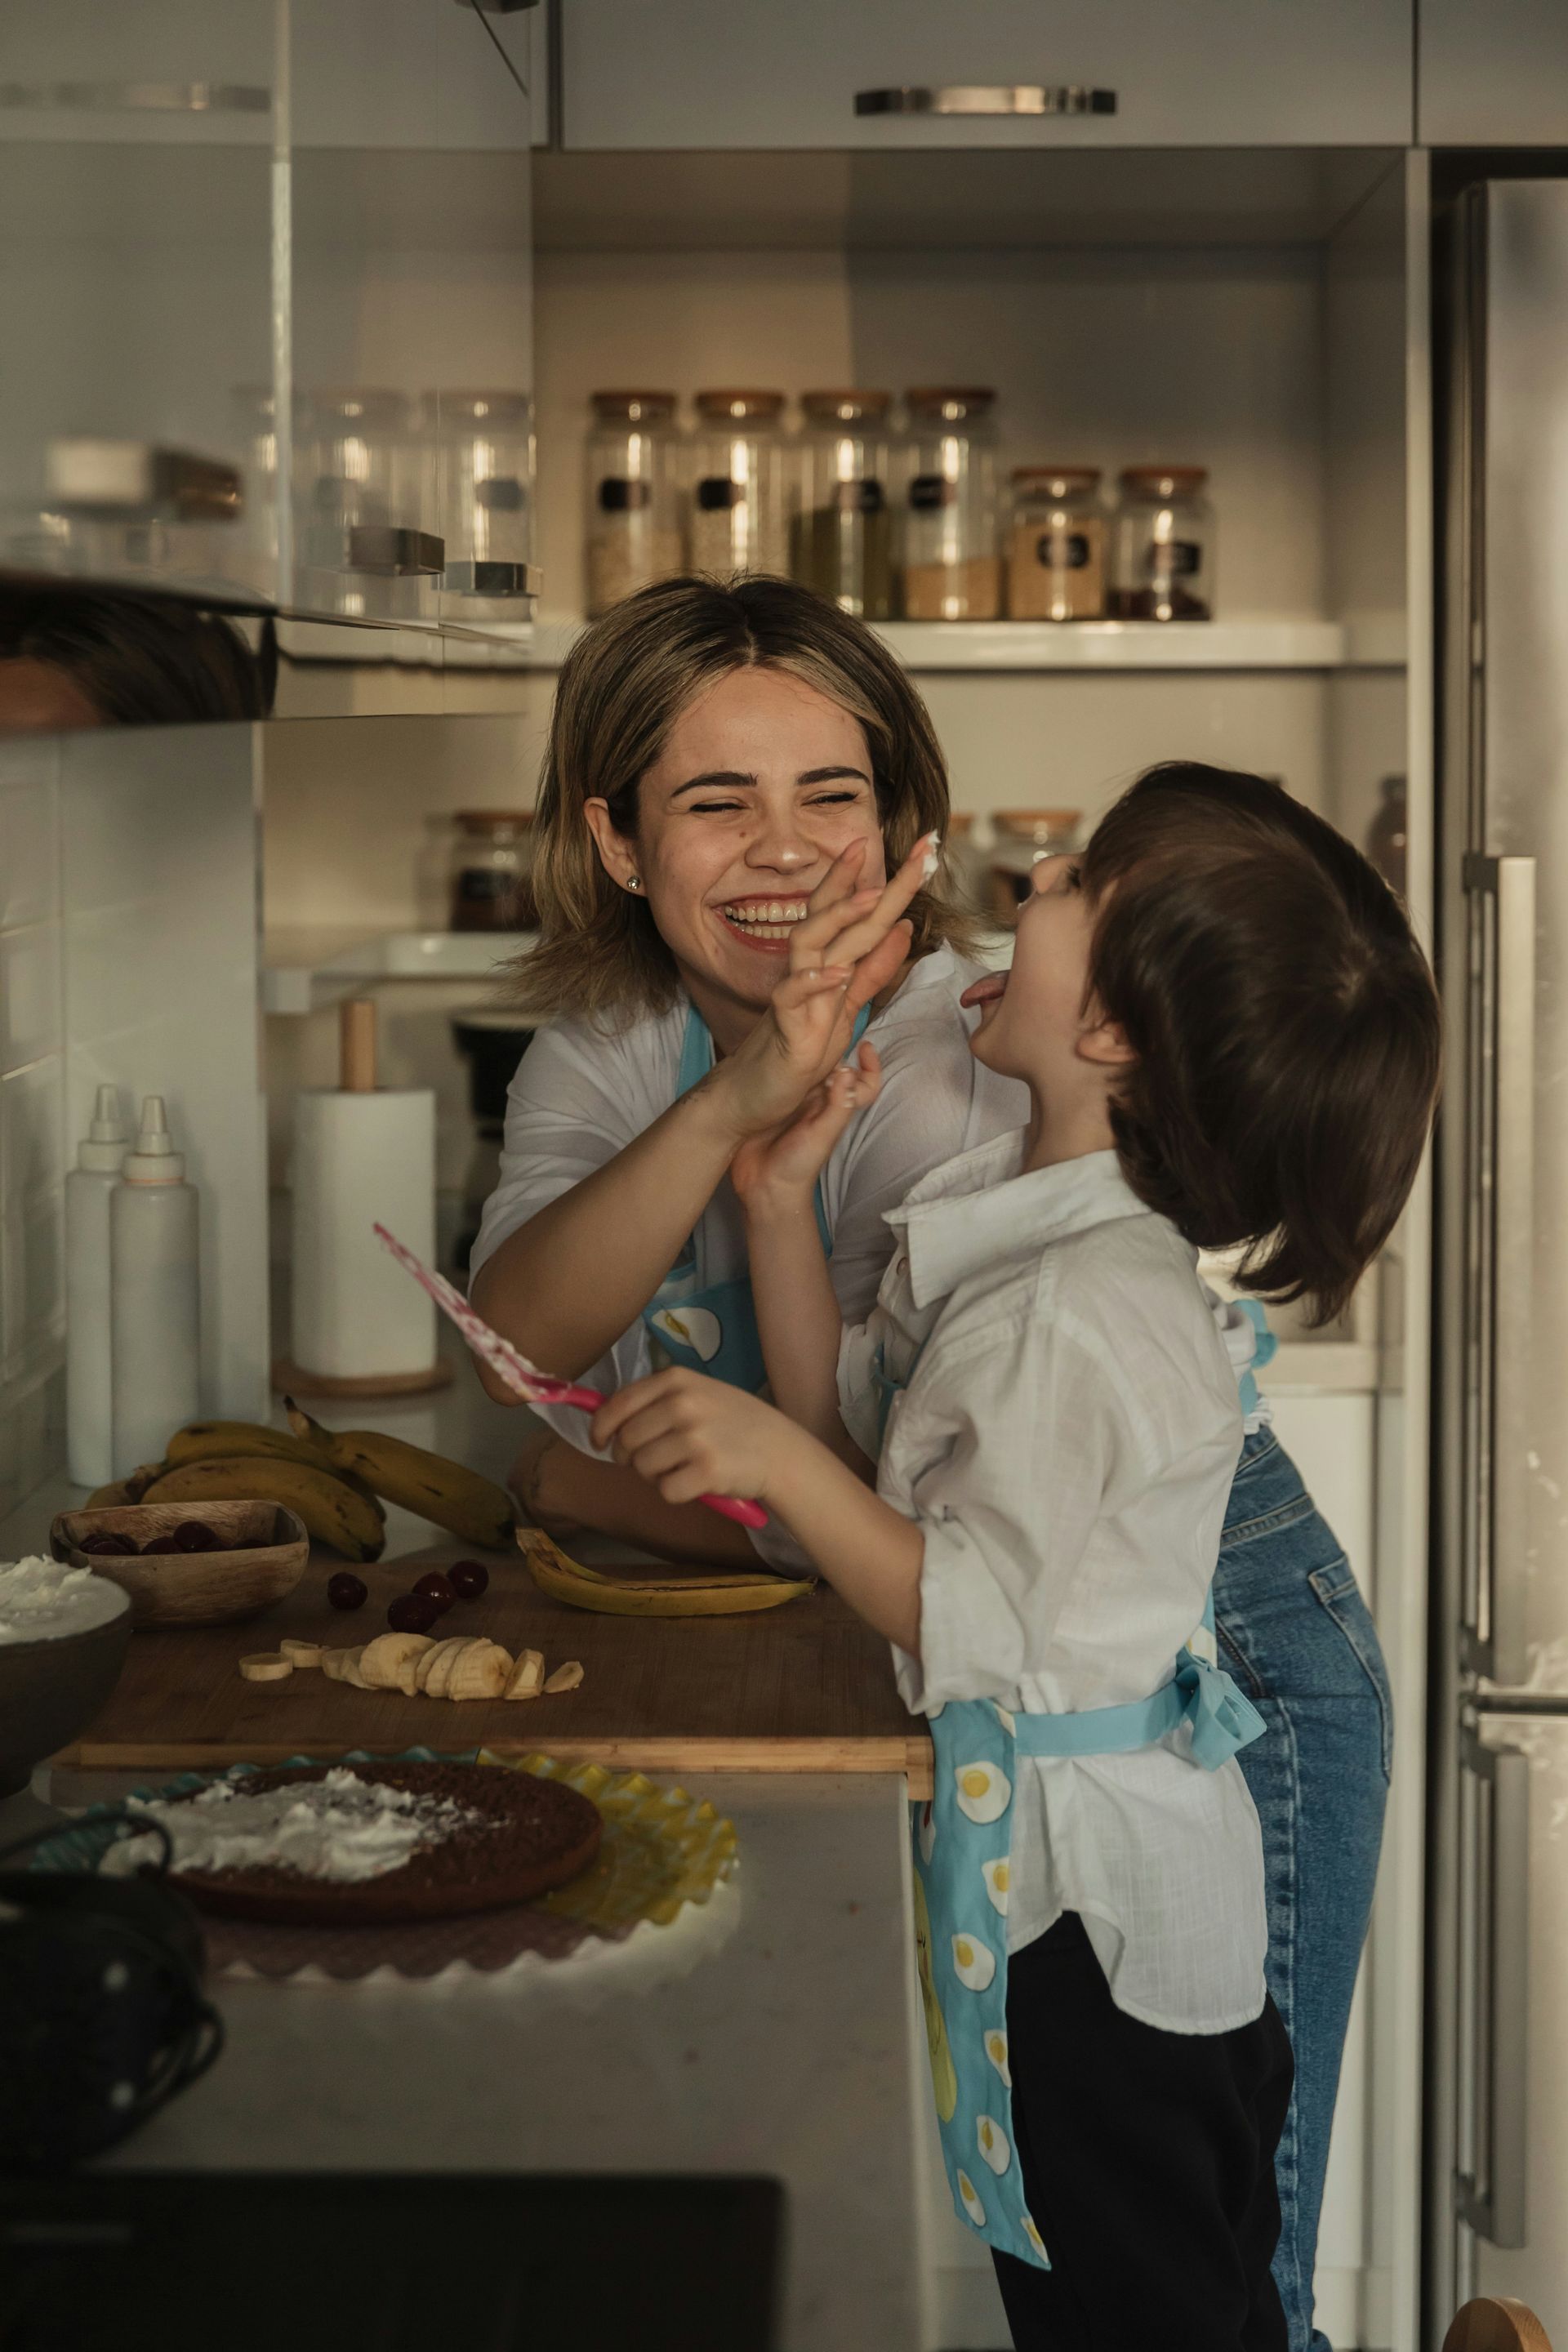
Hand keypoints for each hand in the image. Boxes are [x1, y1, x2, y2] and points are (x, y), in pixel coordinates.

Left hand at [591, 1367, 796, 1508]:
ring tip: (681, 1469)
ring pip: (642, 1468)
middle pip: (626, 1440)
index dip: (601, 1428)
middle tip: (650, 1462)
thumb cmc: (734, 1423)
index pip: (617, 1405)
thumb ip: (657, 1400)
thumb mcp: (699, 1393)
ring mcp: (695, 1437)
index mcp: (676, 1380)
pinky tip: (696, 1482)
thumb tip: (604, 1420)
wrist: (781, 1450)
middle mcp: (683, 1404)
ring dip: (654, 1476)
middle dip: (629, 1457)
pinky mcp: (706, 1470)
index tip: (600, 1442)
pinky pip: (665, 1491)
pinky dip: (676, 1492)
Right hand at [708, 831, 935, 1140]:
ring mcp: (795, 995)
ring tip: (872, 896)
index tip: (925, 851)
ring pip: (810, 942)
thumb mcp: (847, 1007)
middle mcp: (811, 970)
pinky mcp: (782, 1026)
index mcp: (829, 964)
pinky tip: (836, 972)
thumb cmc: (799, 1050)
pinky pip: (791, 996)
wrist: (756, 1096)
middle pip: (835, 913)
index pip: (860, 915)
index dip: (893, 883)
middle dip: (868, 877)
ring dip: (840, 917)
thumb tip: (903, 928)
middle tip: (909, 850)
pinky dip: (813, 982)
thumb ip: (872, 968)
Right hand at [731, 1040, 883, 1206]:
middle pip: (834, 1066)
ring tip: (800, 1026)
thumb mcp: (822, 1136)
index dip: (870, 1065)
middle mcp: (817, 1099)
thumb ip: (836, 1107)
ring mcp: (793, 1098)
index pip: (863, 1084)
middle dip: (835, 1043)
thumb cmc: (798, 1166)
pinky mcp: (772, 1099)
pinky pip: (782, 1074)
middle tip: (824, 1020)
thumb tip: (847, 1070)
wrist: (762, 1186)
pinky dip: (782, 1058)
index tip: (865, 1045)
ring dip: (807, 1047)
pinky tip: (772, 1046)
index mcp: (834, 1106)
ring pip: (808, 1066)